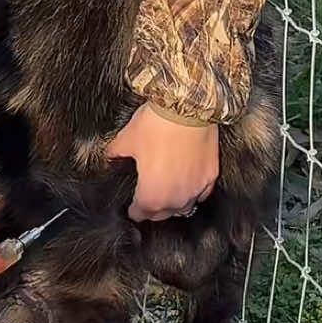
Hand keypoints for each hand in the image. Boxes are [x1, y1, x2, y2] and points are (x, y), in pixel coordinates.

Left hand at [108, 103, 219, 221]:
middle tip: (147, 197)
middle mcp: (176, 198)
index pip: (140, 213)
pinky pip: (201, 193)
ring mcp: (196, 189)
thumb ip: (115, 153)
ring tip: (167, 192)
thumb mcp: (127, 139)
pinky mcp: (211, 176)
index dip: (133, 209)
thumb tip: (110, 156)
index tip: (131, 205)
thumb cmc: (157, 125)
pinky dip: (193, 191)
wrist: (188, 107)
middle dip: (153, 208)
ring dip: (174, 203)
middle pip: (163, 214)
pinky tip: (188, 182)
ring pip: (184, 207)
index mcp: (152, 195)